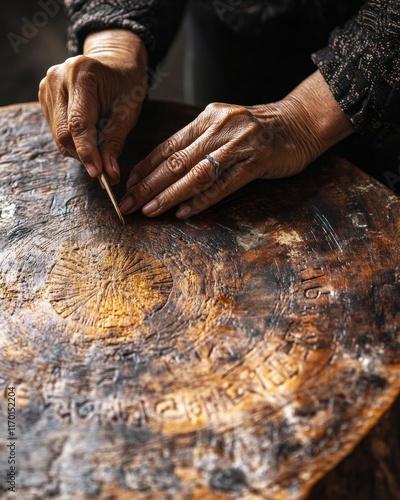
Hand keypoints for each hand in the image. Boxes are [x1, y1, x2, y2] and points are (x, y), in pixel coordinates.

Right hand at [38, 30, 147, 183]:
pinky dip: (74, 141)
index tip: (98, 173)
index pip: (79, 123)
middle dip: (85, 155)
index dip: (87, 152)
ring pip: (59, 136)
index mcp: (81, 75)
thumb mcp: (127, 113)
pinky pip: (57, 131)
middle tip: (104, 169)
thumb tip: (109, 174)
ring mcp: (47, 87)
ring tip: (100, 145)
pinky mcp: (45, 97)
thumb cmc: (125, 85)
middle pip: (65, 133)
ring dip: (80, 149)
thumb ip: (115, 143)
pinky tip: (89, 134)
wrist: (115, 63)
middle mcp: (58, 78)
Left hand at [120, 70, 352, 217]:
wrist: (300, 121)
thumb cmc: (259, 128)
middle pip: (175, 161)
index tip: (127, 185)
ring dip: (169, 195)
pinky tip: (184, 212)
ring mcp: (237, 145)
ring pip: (195, 174)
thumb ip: (200, 142)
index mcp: (207, 119)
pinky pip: (223, 185)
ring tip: (149, 211)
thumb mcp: (224, 126)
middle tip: (127, 204)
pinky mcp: (256, 162)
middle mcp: (218, 129)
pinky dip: (202, 200)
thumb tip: (168, 168)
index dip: (145, 167)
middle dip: (147, 185)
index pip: (167, 146)